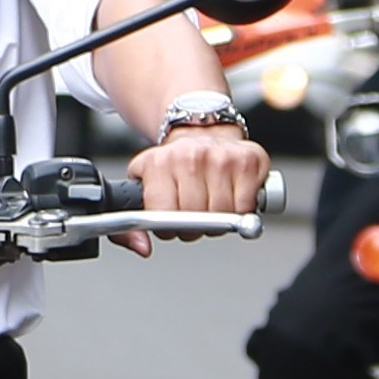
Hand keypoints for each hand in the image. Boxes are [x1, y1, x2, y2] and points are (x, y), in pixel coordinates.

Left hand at [131, 115, 268, 232]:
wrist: (202, 131)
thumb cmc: (174, 164)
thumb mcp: (142, 187)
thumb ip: (130, 227)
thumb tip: (143, 248)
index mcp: (159, 163)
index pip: (164, 215)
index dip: (169, 229)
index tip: (170, 224)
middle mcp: (191, 157)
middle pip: (196, 220)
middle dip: (195, 227)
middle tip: (193, 215)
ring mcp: (222, 157)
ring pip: (223, 216)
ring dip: (219, 220)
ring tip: (211, 204)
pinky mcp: (248, 161)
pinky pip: (245, 208)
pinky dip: (240, 210)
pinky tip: (230, 196)